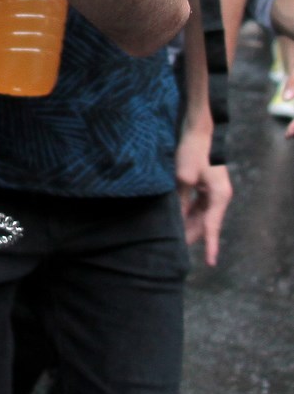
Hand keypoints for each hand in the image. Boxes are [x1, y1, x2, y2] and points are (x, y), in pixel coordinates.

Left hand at [175, 132, 232, 265]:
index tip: (211, 263)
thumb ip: (181, 201)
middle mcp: (219, 196)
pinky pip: (196, 205)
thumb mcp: (184, 179)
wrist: (197, 131)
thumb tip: (176, 219)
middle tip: (176, 248)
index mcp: (219, 196)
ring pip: (200, 214)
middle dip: (191, 235)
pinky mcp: (204, 185)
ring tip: (173, 236)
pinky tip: (175, 217)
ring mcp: (212, 190)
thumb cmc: (193, 152)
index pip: (213, 227)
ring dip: (187, 223)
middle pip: (206, 222)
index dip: (211, 246)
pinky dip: (186, 211)